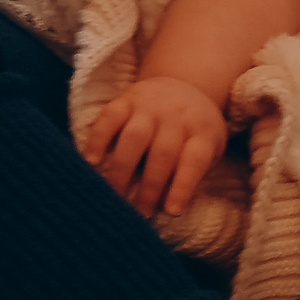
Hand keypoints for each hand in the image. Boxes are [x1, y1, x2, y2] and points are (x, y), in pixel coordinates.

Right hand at [83, 76, 226, 216]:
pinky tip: (92, 162)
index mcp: (201, 132)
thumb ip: (190, 177)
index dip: (182, 187)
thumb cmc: (194, 132)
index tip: (172, 212)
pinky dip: (98, 140)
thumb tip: (169, 210)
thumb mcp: (207, 151)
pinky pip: (109, 118)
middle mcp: (177, 117)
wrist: (183, 86)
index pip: (194, 160)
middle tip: (140, 213)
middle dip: (150, 187)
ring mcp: (150, 106)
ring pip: (134, 137)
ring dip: (122, 170)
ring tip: (115, 195)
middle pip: (163, 153)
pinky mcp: (125, 100)